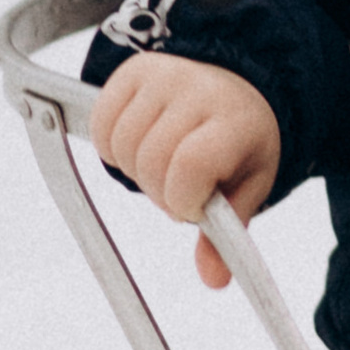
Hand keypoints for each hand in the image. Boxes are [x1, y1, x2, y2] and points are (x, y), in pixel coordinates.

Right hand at [91, 55, 281, 285]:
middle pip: (151, 162)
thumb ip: (226, 233)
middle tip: (179, 186)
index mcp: (235, 122)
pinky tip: (139, 144)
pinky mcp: (133, 70)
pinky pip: (102, 123)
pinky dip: (112, 145)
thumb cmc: (241, 142)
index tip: (195, 204)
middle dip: (160, 190)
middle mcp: (199, 91)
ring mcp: (164, 76)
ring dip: (136, 169)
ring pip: (122, 145)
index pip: (191, 167)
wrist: (238, 82)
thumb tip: (212, 280)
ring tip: (163, 163)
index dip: (183, 199)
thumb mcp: (247, 186)